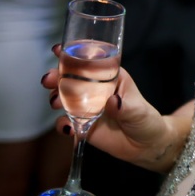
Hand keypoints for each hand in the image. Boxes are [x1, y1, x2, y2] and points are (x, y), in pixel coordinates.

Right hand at [42, 50, 180, 171]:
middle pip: (71, 78)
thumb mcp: (138, 110)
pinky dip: (62, 124)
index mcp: (110, 77)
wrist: (144, 145)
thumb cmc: (145, 119)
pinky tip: (68, 128)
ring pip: (63, 98)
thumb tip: (113, 101)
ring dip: (56, 98)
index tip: (59, 50)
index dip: (74, 54)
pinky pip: (66, 122)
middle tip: (50, 80)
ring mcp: (86, 107)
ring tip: (57, 103)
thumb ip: (125, 106)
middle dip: (56, 76)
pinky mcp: (82, 125)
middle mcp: (95, 89)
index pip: (91, 62)